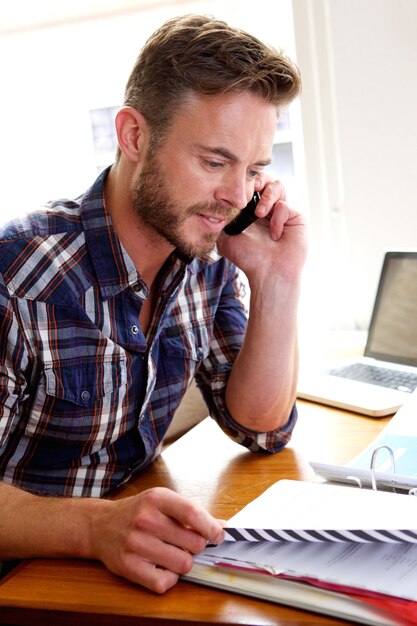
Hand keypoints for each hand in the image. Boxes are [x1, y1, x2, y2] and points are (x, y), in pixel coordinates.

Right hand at [92, 487, 223, 592]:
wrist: (100, 525)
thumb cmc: (137, 513)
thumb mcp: (162, 502)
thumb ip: (191, 513)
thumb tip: (222, 528)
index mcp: (156, 499)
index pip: (193, 514)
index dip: (211, 528)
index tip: (218, 536)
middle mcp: (145, 519)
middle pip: (193, 543)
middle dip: (195, 546)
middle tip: (185, 543)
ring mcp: (135, 543)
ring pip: (183, 564)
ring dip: (183, 562)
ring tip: (172, 554)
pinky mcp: (128, 566)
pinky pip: (164, 582)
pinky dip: (169, 579)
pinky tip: (163, 567)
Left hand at [218, 179, 307, 284]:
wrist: (268, 273)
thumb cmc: (250, 259)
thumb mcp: (227, 237)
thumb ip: (222, 220)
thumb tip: (214, 204)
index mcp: (253, 211)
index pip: (251, 186)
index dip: (245, 182)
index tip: (236, 188)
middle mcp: (269, 209)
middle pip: (266, 179)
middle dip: (257, 180)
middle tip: (249, 189)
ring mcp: (283, 212)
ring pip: (277, 186)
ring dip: (266, 197)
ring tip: (259, 214)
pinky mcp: (296, 217)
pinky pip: (284, 206)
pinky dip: (277, 219)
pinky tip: (275, 235)